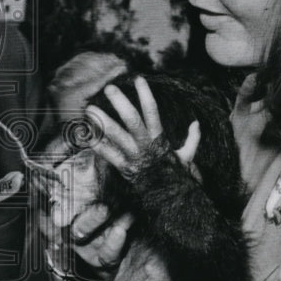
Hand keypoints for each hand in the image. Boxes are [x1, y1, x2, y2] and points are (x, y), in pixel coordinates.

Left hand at [85, 76, 199, 174]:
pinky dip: (96, 145)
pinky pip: (108, 155)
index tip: (139, 79)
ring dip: (102, 122)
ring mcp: (134, 157)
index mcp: (160, 139)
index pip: (152, 111)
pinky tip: (85, 134)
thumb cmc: (178, 177)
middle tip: (109, 88)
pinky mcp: (125, 169)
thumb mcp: (188, 156)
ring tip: (90, 109)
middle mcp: (146, 145)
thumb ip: (192, 138)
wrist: (174, 201)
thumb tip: (196, 123)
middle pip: (132, 120)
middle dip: (120, 103)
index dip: (146, 94)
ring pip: (117, 137)